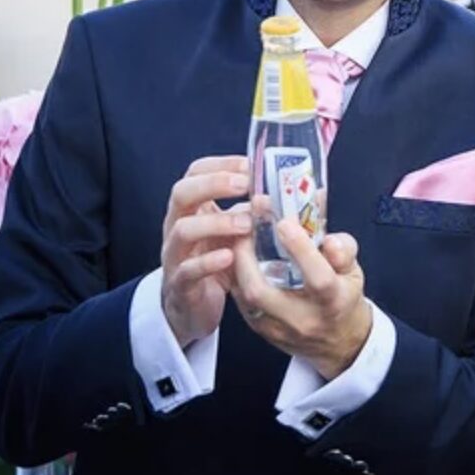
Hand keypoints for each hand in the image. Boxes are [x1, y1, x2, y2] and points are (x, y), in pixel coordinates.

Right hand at [160, 156, 252, 347]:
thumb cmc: (218, 266)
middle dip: (213, 185)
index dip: (220, 165)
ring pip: (184, 230)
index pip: (195, 173)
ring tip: (246, 224)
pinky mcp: (180, 284)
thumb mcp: (235, 235)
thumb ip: (253, 213)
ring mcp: (176, 255)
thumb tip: (298, 194)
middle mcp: (178, 227)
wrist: (192, 310)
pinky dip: (208, 261)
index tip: (249, 165)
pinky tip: (230, 257)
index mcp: (192, 210)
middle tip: (244, 186)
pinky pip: (188, 270)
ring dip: (217, 222)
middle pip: (182, 193)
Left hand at [231, 217, 371, 379]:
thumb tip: (329, 235)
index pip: (318, 278)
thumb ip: (343, 249)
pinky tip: (239, 258)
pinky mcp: (261, 331)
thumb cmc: (343, 299)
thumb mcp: (354, 271)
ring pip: (244, 297)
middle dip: (246, 255)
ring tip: (239, 237)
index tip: (284, 222)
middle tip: (245, 227)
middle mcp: (303, 319)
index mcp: (333, 302)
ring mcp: (278, 328)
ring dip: (237, 264)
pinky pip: (241, 301)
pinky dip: (237, 276)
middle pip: (262, 291)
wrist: (338, 343)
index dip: (300, 249)